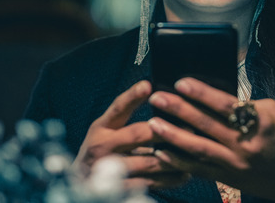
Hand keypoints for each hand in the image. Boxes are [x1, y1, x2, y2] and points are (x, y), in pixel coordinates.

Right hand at [75, 80, 189, 188]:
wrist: (80, 185)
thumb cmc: (101, 152)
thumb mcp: (106, 132)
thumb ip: (128, 122)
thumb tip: (165, 107)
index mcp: (101, 127)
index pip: (117, 108)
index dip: (132, 96)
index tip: (147, 85)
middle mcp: (102, 146)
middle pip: (138, 134)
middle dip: (165, 130)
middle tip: (189, 126)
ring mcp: (110, 169)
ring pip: (149, 161)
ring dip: (175, 157)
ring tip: (194, 151)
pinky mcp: (119, 188)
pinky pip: (151, 182)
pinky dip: (171, 179)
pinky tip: (184, 174)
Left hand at [147, 78, 274, 202]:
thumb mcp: (272, 113)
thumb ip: (245, 103)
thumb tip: (212, 93)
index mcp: (261, 122)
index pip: (226, 104)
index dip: (202, 93)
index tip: (180, 82)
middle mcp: (246, 144)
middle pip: (207, 124)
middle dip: (179, 109)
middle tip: (157, 97)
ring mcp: (236, 163)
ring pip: (198, 148)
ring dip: (172, 135)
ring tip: (152, 123)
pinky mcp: (227, 178)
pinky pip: (198, 169)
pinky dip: (178, 161)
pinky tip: (161, 152)